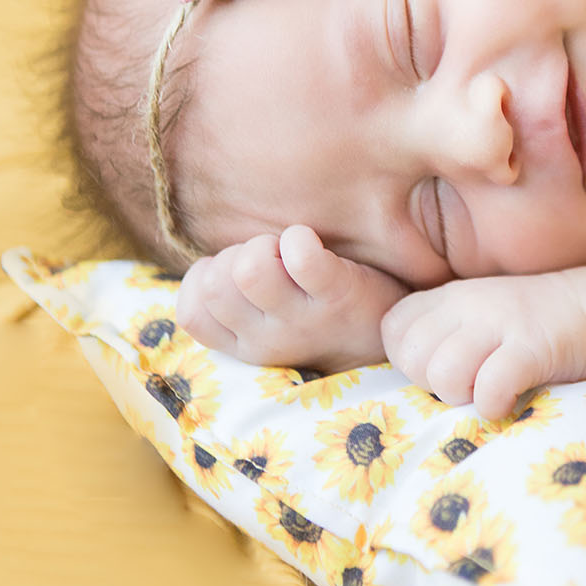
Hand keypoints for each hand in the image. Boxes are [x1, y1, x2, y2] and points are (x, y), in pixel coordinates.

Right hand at [176, 225, 405, 368]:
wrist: (393, 333)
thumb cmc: (318, 315)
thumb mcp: (267, 322)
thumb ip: (232, 300)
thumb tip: (205, 268)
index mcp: (245, 346)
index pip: (192, 314)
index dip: (205, 278)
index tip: (236, 272)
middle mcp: (268, 341)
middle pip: (214, 287)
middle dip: (232, 256)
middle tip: (267, 258)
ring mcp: (305, 321)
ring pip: (248, 271)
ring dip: (263, 245)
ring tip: (285, 250)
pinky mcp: (341, 297)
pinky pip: (303, 259)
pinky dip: (299, 239)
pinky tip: (311, 242)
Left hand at [380, 272, 585, 419]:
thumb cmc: (525, 327)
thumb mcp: (472, 317)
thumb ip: (437, 336)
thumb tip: (406, 377)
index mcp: (445, 296)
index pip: (392, 331)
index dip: (409, 361)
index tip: (437, 369)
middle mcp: (466, 304)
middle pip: (411, 358)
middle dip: (430, 384)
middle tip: (463, 385)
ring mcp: (499, 323)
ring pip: (443, 373)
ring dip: (460, 396)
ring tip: (483, 392)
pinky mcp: (532, 347)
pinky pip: (490, 385)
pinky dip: (492, 404)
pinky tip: (505, 402)